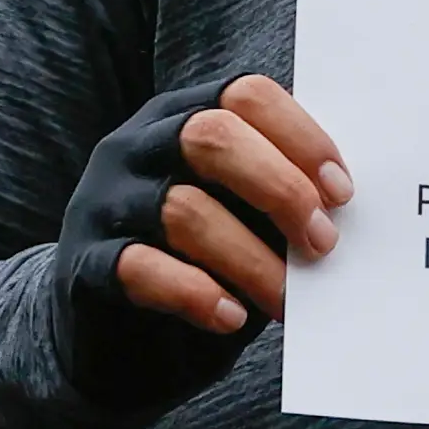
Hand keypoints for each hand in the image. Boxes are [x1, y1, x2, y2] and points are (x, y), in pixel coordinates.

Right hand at [115, 75, 354, 331]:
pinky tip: (231, 317)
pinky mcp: (85, 263)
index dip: (300, 137)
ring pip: (183, 210)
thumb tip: (342, 205)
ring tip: (285, 299)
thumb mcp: (240, 211)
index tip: (342, 193)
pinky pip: (141, 267)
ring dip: (251, 259)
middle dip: (280, 189)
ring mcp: (104, 202)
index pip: (243, 94)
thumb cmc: (200, 258)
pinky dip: (197, 293)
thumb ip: (276, 192)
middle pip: (210, 136)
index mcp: (179, 116)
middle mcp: (135, 147)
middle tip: (322, 243)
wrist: (114, 334)